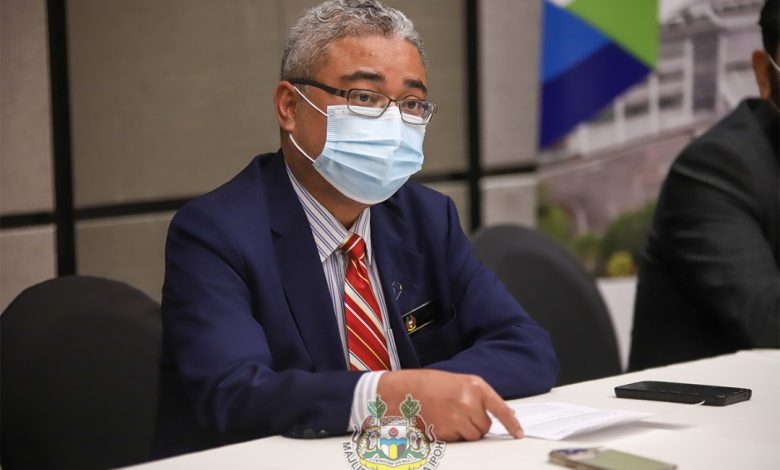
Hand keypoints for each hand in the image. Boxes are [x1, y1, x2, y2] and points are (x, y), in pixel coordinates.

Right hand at [377, 369, 522, 441]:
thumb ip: (482, 397)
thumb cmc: (432, 385)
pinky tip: (442, 421)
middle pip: (485, 426)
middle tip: (462, 414)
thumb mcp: (461, 382)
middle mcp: (468, 402)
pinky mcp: (445, 431)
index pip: (500, 408)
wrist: (406, 390)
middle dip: (477, 424)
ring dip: (466, 431)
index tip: (518, 433)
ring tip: (451, 417)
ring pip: (473, 436)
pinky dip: (452, 435)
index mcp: (474, 386)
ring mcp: (456, 417)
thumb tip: (505, 414)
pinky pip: (458, 440)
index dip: (511, 423)